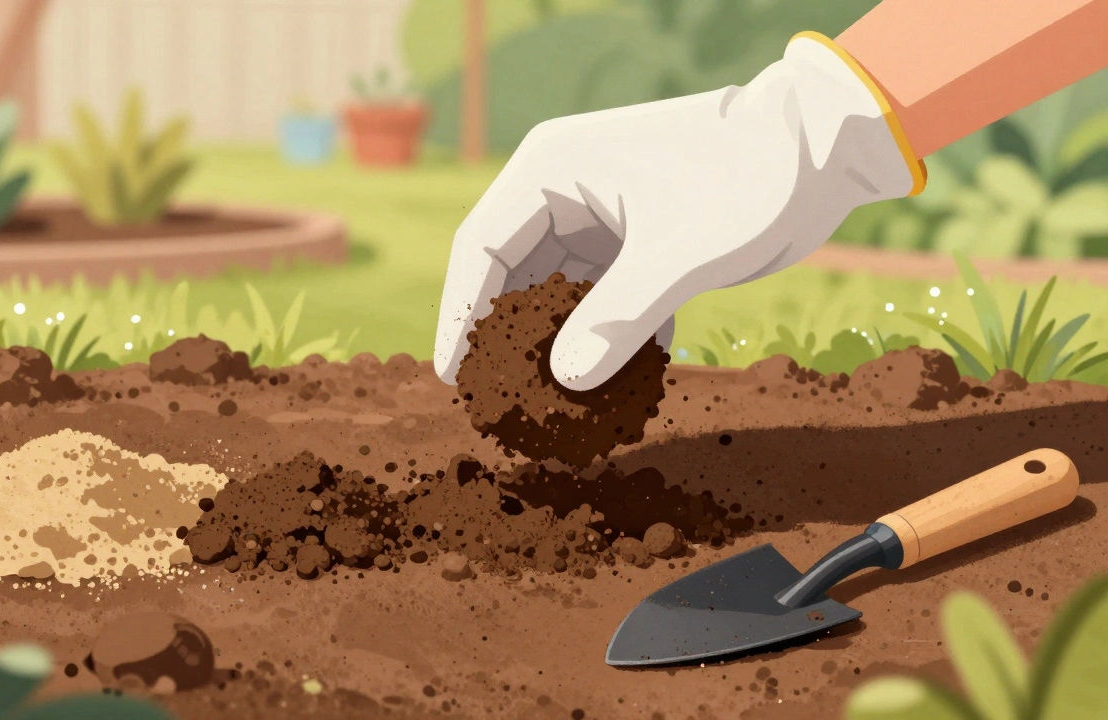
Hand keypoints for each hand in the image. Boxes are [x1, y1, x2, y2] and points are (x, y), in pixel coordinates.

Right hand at [433, 34, 923, 391]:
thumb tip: (568, 381)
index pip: (482, 245)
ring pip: (562, 293)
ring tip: (558, 409)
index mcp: (553, 169)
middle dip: (513, 339)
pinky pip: (605, 299)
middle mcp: (567, 189)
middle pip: (515, 274)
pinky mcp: (639, 241)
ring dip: (565, 347)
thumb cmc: (752, 179)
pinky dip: (611, 339)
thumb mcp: (681, 253)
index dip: (461, 314)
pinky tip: (620, 388)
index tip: (454, 376)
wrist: (825, 150)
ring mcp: (603, 215)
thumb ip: (620, 317)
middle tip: (504, 402)